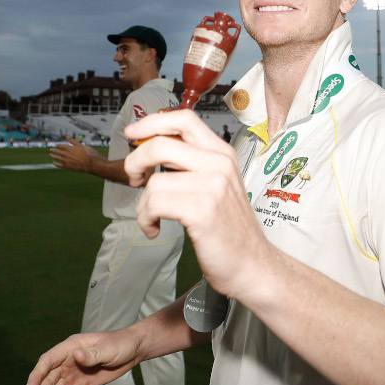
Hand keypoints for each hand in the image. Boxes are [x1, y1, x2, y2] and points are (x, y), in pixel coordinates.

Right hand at [24, 329, 142, 384]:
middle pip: (47, 381)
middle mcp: (66, 361)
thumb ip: (92, 354)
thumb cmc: (120, 344)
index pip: (47, 361)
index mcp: (69, 348)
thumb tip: (76, 356)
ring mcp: (71, 374)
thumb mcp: (108, 348)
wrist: (133, 350)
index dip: (36, 375)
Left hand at [50, 137, 95, 171]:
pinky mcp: (66, 166)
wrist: (89, 163)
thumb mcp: (80, 145)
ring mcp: (65, 160)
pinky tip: (54, 162)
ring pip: (56, 157)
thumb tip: (66, 136)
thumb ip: (72, 141)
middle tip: (51, 150)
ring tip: (51, 155)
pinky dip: (55, 163)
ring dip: (53, 156)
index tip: (57, 146)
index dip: (58, 145)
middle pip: (57, 151)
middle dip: (53, 150)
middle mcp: (65, 154)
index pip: (60, 146)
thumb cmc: (86, 153)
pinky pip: (58, 164)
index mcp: (68, 148)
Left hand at [123, 109, 272, 298]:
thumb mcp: (217, 186)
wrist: (252, 265)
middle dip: (134, 162)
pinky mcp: (202, 210)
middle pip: (161, 144)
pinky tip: (155, 228)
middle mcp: (220, 164)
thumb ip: (192, 165)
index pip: (183, 118)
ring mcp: (213, 186)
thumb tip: (151, 151)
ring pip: (154, 181)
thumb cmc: (229, 230)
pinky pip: (154, 204)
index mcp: (222, 154)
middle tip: (133, 179)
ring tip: (152, 218)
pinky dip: (146, 219)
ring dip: (143, 204)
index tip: (132, 135)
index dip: (151, 123)